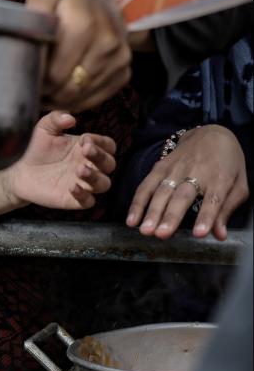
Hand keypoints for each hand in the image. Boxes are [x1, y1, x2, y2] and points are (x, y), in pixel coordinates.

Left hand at [1, 111, 116, 209]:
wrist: (17, 169)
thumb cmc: (34, 147)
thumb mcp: (44, 128)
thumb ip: (56, 119)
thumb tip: (70, 118)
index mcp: (87, 148)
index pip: (107, 145)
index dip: (101, 142)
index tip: (84, 139)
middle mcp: (88, 166)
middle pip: (109, 164)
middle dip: (101, 157)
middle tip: (85, 150)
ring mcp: (82, 183)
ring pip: (103, 184)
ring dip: (95, 177)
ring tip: (79, 170)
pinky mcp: (72, 199)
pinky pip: (88, 202)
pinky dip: (84, 196)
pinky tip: (72, 187)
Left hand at [27, 0, 131, 112]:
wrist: (100, 1)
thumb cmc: (64, 3)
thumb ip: (32, 19)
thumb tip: (23, 50)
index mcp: (83, 20)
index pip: (57, 68)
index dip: (39, 79)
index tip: (27, 77)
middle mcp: (107, 38)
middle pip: (69, 85)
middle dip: (47, 91)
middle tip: (32, 87)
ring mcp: (119, 56)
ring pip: (80, 95)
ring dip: (58, 99)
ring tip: (44, 90)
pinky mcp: (124, 72)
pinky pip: (94, 99)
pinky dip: (74, 101)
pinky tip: (61, 92)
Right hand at [127, 126, 248, 240]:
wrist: (210, 134)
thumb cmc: (227, 164)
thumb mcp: (238, 185)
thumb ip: (227, 209)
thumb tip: (219, 235)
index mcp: (220, 178)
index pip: (214, 199)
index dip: (206, 216)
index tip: (199, 233)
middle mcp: (196, 172)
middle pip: (182, 196)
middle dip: (171, 216)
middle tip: (162, 234)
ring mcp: (175, 169)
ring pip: (161, 192)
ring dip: (152, 212)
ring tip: (146, 231)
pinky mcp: (159, 168)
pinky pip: (146, 187)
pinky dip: (137, 203)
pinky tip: (131, 220)